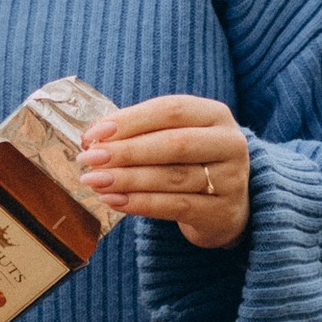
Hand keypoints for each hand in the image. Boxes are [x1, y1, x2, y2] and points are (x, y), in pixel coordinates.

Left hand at [77, 95, 251, 250]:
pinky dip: (141, 203)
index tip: (96, 132)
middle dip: (126, 151)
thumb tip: (93, 137)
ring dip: (127, 179)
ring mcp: (230, 179)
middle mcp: (228, 143)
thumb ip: (139, 132)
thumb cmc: (190, 163)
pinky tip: (114, 200)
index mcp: (215, 115)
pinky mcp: (221, 212)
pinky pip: (175, 206)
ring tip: (94, 180)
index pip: (171, 110)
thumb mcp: (174, 138)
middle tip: (90, 158)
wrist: (226, 207)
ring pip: (172, 177)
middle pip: (173, 143)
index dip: (131, 119)